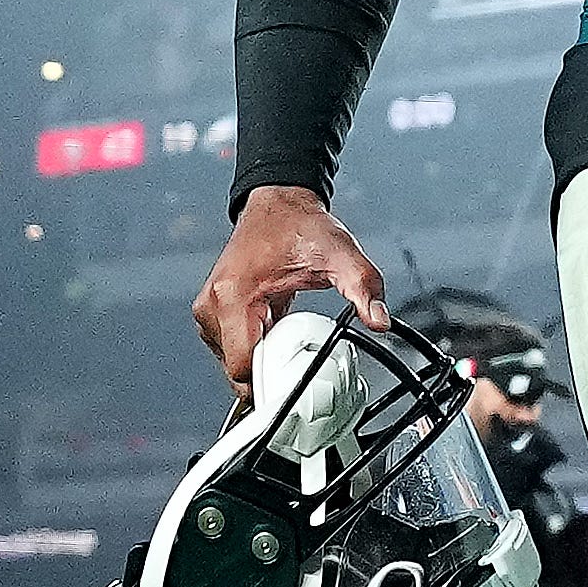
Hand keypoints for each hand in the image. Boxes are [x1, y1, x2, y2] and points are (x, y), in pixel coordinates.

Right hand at [194, 186, 389, 382]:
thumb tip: (378, 320)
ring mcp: (209, 309)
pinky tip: (276, 329)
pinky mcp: (212, 311)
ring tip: (287, 334)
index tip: (298, 379)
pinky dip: (256, 347)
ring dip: (263, 359)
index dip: (272, 383)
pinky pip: (232, 348)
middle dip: (270, 372)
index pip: (243, 367)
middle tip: (300, 353)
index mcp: (234, 295)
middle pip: (237, 370)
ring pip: (233, 363)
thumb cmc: (300, 226)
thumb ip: (363, 289)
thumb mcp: (341, 256)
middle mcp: (213, 304)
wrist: (279, 204)